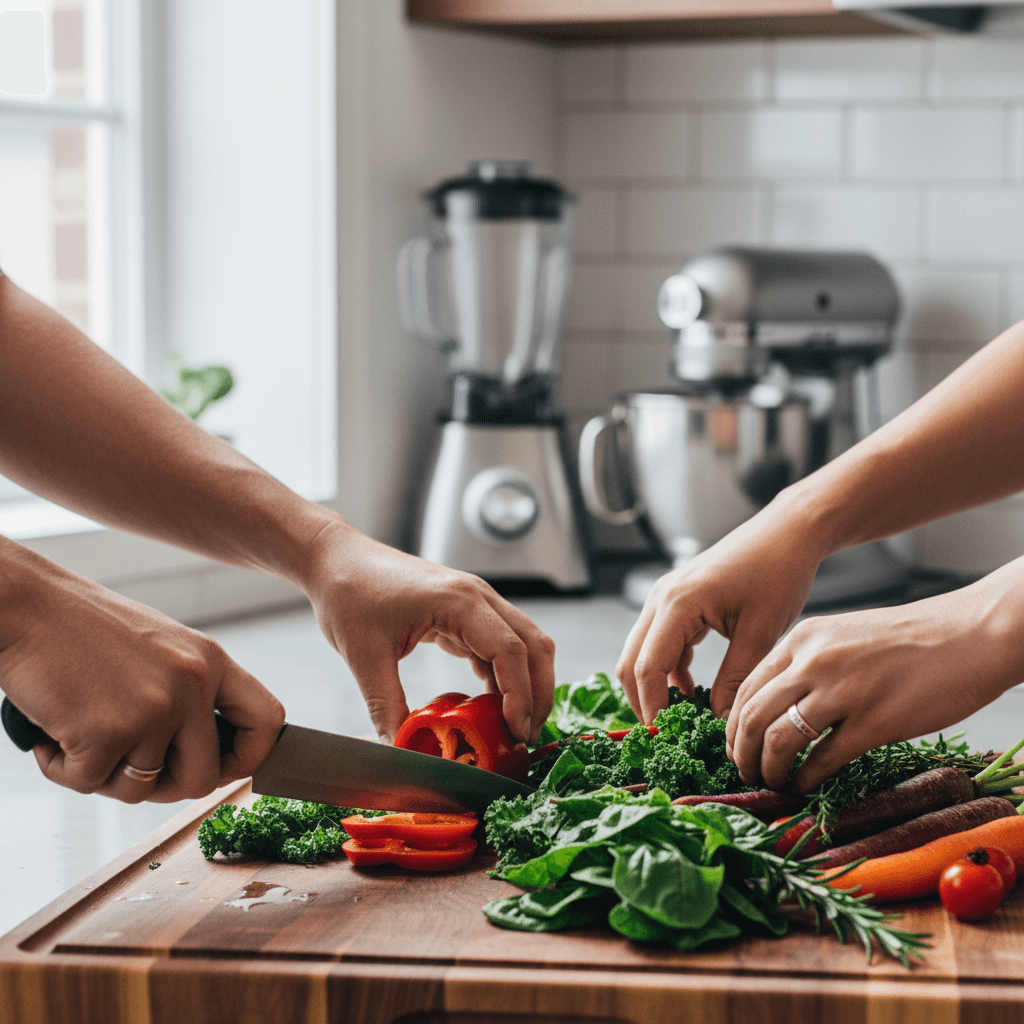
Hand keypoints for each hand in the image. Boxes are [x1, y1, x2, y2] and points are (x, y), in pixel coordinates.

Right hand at [0, 544, 284, 803]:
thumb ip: (189, 693)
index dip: (250, 757)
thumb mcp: (162, 649)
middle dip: (164, 787)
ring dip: (104, 775)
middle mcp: (193, 685)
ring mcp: (153, 710)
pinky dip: (63, 770)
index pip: (266, 721)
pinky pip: (89, 783)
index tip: (224, 769)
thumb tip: (206, 758)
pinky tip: (51, 732)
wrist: (25, 607)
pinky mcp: (107, 733)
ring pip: (141, 789)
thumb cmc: (83, 629)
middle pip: (203, 778)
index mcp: (212, 661)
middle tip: (125, 767)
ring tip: (78, 733)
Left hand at [300, 520, 554, 744]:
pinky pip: (501, 644)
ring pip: (524, 644)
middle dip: (538, 694)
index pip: (511, 651)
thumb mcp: (363, 656)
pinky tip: (491, 705)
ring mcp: (475, 601)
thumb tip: (401, 750)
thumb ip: (386, 706)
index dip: (520, 695)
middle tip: (525, 738)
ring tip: (513, 728)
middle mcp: (477, 596)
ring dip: (527, 684)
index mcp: (459, 600)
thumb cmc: (349, 592)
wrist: (337, 559)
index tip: (516, 732)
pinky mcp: (465, 611)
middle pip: (533, 646)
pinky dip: (505, 675)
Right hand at [616, 497, 824, 725]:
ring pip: (640, 651)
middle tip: (667, 734)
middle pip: (631, 661)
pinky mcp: (677, 599)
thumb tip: (718, 721)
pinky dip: (666, 668)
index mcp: (678, 603)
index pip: (648, 667)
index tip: (666, 738)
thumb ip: (734, 680)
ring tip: (680, 717)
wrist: (787, 532)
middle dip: (643, 701)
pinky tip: (691, 689)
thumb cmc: (778, 572)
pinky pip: (658, 641)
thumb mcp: (760, 634)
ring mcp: (665, 596)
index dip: (652, 707)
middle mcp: (661, 597)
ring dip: (653, 685)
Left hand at [726, 558, 1023, 792]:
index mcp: (801, 639)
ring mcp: (842, 691)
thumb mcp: (841, 636)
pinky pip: (822, 758)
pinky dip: (806, 778)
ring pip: (778, 739)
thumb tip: (773, 706)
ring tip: (773, 782)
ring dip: (768, 769)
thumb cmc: (907, 639)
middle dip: (741, 753)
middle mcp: (813, 661)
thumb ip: (805, 664)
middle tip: (744, 773)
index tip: (734, 746)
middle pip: (752, 716)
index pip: (746, 688)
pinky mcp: (874, 722)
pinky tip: (806, 785)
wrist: (969, 635)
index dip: (733, 725)